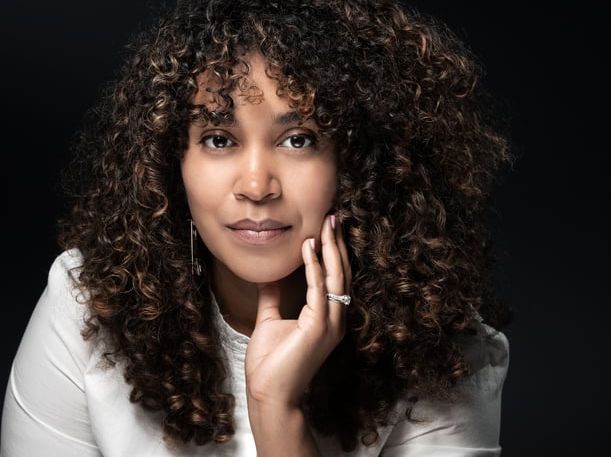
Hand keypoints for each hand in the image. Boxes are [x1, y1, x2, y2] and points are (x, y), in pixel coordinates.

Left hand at [245, 213, 350, 414]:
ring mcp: (330, 323)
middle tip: (334, 215)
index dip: (333, 251)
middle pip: (341, 272)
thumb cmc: (270, 364)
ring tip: (327, 223)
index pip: (335, 277)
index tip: (327, 226)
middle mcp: (335, 318)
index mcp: (328, 317)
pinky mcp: (319, 328)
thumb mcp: (270, 321)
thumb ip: (273, 298)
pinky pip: (318, 289)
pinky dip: (314, 266)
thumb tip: (269, 276)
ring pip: (336, 277)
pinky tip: (308, 247)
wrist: (269, 395)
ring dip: (331, 248)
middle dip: (337, 243)